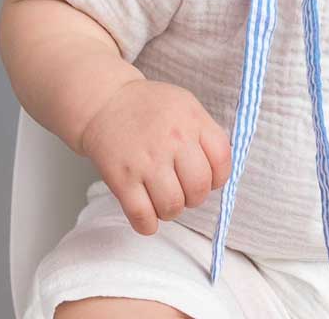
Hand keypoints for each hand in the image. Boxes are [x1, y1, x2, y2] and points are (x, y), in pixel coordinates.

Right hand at [79, 78, 232, 234]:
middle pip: (199, 188)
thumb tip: (218, 169)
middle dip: (195, 197)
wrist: (106, 103)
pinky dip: (148, 224)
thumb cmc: (149, 106)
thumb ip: (205, 132)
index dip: (219, 177)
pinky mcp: (122, 180)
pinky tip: (148, 215)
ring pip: (172, 206)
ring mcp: (147, 162)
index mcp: (193, 121)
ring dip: (172, 211)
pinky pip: (142, 217)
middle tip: (185, 191)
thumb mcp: (186, 105)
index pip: (222, 160)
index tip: (209, 179)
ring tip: (165, 199)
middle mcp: (173, 141)